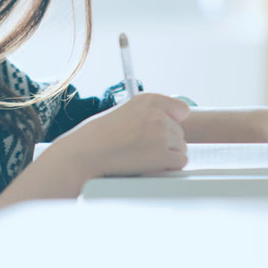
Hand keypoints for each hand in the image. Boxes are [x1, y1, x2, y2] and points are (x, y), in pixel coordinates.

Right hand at [46, 93, 190, 177]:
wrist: (86, 153)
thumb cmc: (99, 136)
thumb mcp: (125, 112)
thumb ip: (149, 114)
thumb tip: (176, 119)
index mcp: (148, 100)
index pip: (181, 109)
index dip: (173, 121)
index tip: (163, 129)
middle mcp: (158, 114)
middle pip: (179, 132)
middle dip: (165, 143)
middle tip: (141, 149)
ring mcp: (162, 134)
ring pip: (180, 148)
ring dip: (166, 156)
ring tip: (141, 157)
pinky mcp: (163, 154)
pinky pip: (180, 162)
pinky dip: (167, 167)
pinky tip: (149, 166)